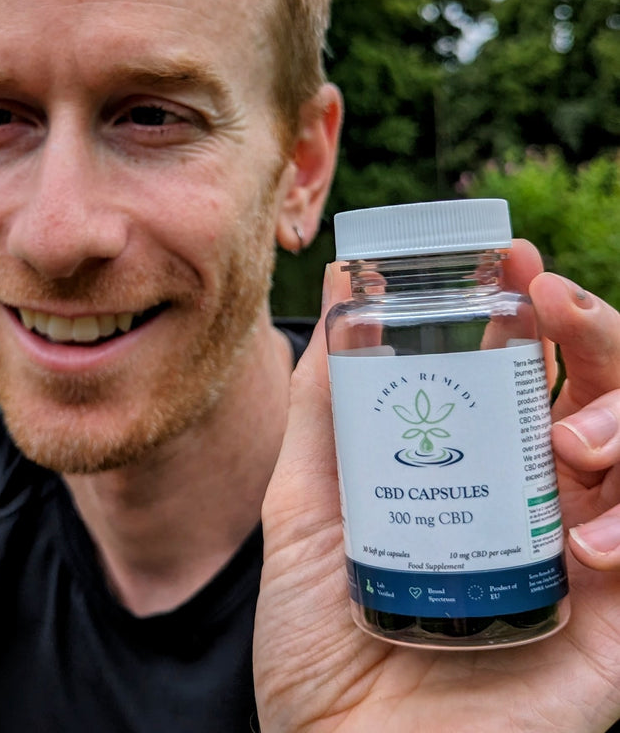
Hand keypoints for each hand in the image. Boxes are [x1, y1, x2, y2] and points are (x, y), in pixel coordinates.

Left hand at [254, 240, 619, 732]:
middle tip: (552, 299)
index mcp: (478, 466)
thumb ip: (324, 407)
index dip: (535, 306)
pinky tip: (583, 540)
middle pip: (602, 391)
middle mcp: (539, 500)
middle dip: (595, 330)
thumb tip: (341, 296)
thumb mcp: (303, 502)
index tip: (513, 256)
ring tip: (564, 436)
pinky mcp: (612, 629)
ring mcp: (584, 559)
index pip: (530, 368)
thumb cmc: (317, 635)